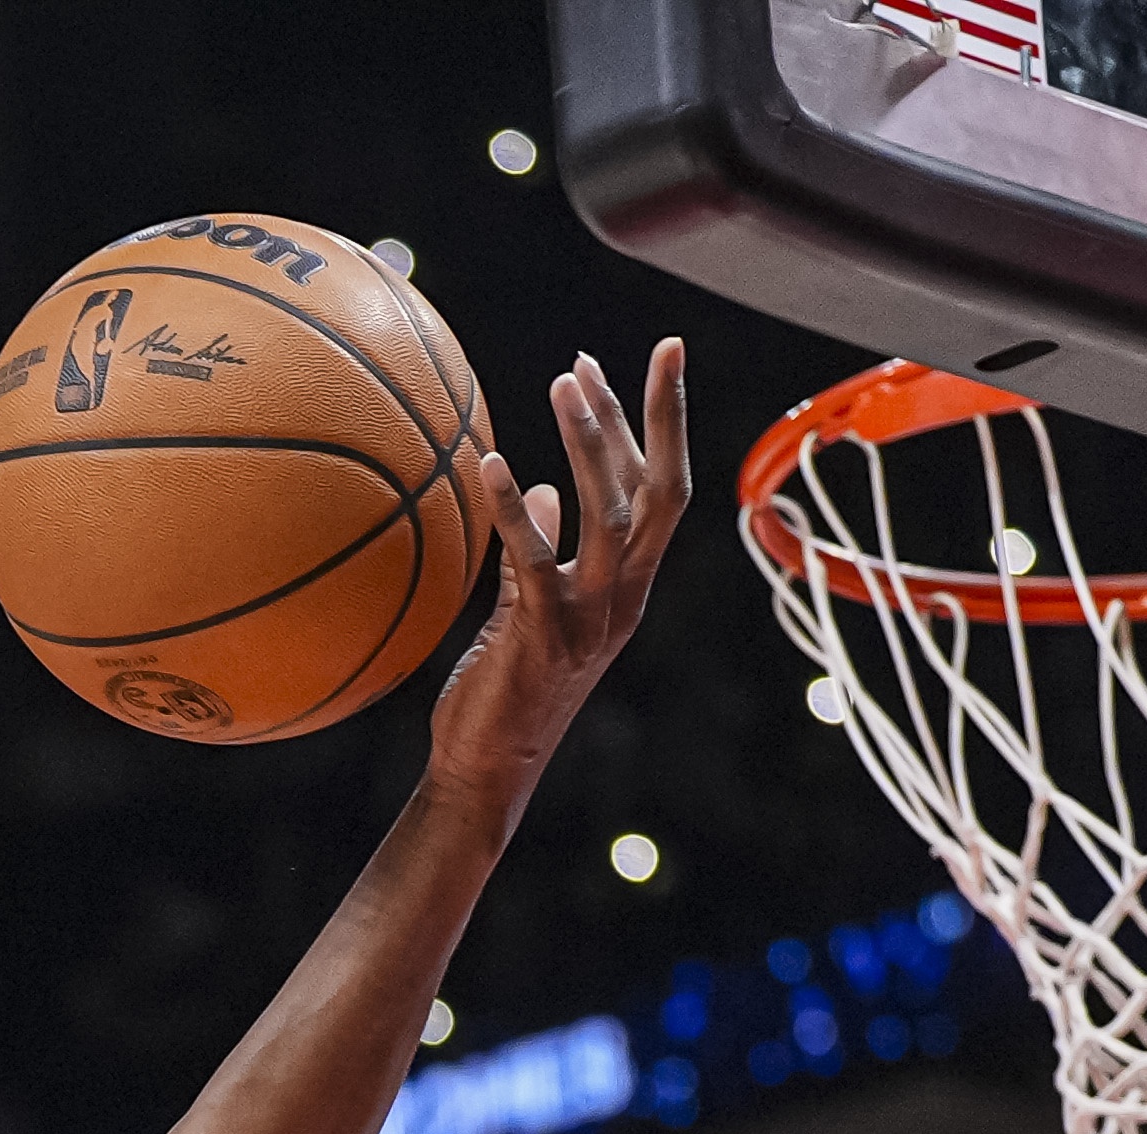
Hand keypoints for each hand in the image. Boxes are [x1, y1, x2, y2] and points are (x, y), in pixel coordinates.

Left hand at [430, 338, 690, 800]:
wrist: (488, 769)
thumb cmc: (505, 690)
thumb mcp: (527, 609)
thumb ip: (537, 550)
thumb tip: (543, 493)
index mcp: (629, 585)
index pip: (659, 489)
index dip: (656, 423)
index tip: (642, 357)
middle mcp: (624, 597)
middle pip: (658, 490)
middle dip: (652, 415)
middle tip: (629, 350)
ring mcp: (589, 618)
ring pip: (611, 514)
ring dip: (590, 444)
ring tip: (566, 383)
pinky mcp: (543, 636)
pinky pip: (534, 561)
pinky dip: (514, 511)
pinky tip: (490, 464)